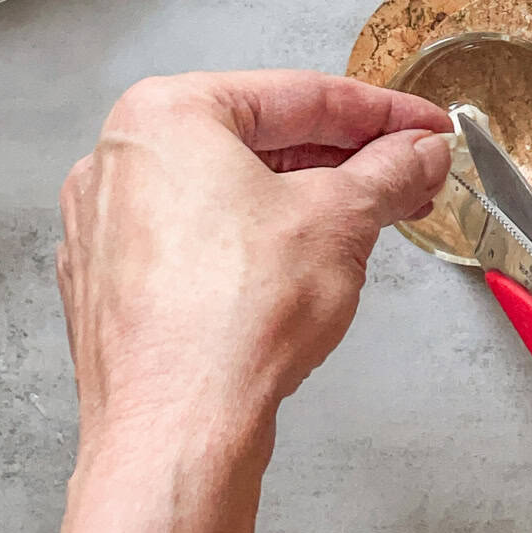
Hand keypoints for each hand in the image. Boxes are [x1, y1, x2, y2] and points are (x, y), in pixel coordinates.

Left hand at [19, 70, 454, 532]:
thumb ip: (390, 171)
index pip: (298, 95)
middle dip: (345, 159)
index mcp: (165, 115)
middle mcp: (120, 160)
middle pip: (260, 140)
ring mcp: (106, 227)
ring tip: (373, 218)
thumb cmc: (233, 320)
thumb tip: (420, 153)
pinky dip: (255, 242)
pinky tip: (307, 264)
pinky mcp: (111, 288)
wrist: (174, 437)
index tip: (425, 127)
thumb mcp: (342, 220)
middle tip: (411, 173)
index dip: (381, 112)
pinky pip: (198, 241)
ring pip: (228, 192)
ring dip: (305, 200)